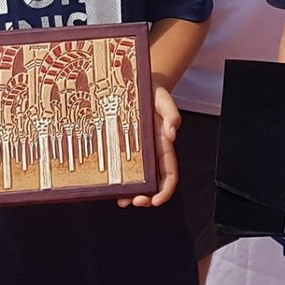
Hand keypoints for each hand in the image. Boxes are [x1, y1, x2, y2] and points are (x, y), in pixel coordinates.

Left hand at [120, 85, 180, 206]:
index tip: (157, 200)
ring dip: (131, 193)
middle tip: (136, 202)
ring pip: (136, 179)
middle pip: (153, 182)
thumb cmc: (152, 91)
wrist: (136, 83)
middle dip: (147, 197)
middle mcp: (151, 151)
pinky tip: (112, 186)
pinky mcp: (122, 145)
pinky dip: (119, 179)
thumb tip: (172, 134)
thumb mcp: (163, 99)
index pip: (169, 173)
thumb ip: (172, 114)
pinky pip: (121, 166)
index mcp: (163, 144)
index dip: (166, 190)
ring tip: (122, 199)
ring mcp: (136, 150)